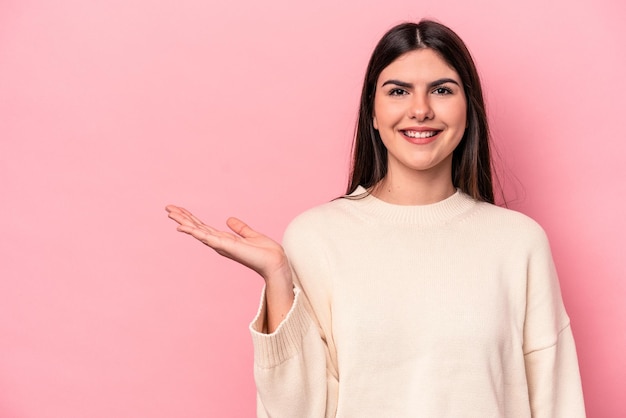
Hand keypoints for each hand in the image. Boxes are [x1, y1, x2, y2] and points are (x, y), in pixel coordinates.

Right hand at [165, 205, 290, 283]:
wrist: (274, 261)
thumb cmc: (264, 251)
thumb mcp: (250, 234)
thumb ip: (240, 228)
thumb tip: (230, 220)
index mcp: (223, 239)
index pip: (203, 226)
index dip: (190, 218)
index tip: (178, 210)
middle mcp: (219, 242)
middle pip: (196, 227)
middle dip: (182, 218)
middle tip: (168, 208)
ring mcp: (221, 245)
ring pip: (197, 231)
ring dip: (184, 222)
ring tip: (171, 213)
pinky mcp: (226, 246)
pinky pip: (206, 237)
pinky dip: (194, 232)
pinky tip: (183, 227)